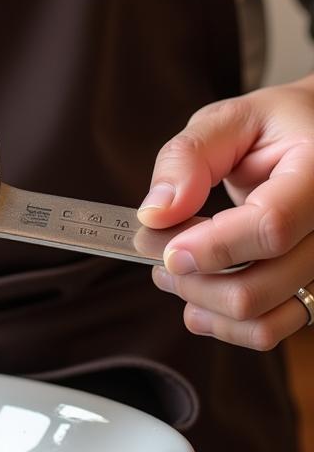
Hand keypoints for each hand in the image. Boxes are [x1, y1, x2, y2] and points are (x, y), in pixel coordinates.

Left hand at [136, 77, 313, 348]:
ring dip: (201, 303)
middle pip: (259, 286)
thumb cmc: (271, 129)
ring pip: (262, 320)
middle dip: (189, 276)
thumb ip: (187, 159)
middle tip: (153, 247)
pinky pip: (269, 330)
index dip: (209, 245)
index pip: (271, 226)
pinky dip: (222, 323)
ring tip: (171, 270)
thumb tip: (155, 214)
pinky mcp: (313, 290)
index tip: (164, 244)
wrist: (313, 144)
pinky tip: (197, 296)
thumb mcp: (227, 122)